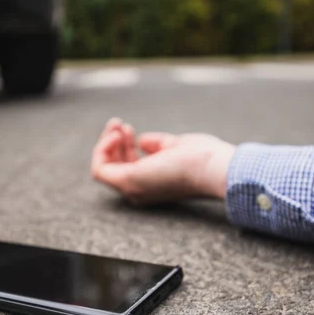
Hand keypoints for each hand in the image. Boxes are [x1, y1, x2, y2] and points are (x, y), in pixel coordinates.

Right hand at [91, 118, 235, 203]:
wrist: (213, 168)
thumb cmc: (203, 158)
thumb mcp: (176, 146)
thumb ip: (158, 145)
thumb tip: (141, 141)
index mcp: (154, 184)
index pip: (129, 167)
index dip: (125, 146)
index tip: (130, 129)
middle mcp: (141, 191)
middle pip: (114, 167)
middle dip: (112, 142)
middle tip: (118, 123)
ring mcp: (134, 188)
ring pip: (104, 168)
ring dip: (105, 143)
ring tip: (117, 125)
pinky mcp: (128, 182)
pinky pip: (100, 170)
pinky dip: (102, 150)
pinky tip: (116, 134)